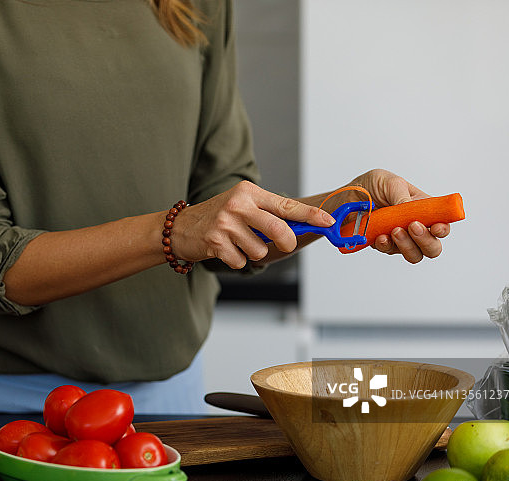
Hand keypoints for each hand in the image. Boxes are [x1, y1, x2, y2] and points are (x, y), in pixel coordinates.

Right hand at [170, 181, 334, 268]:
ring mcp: (225, 223)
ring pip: (259, 250)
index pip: (286, 205)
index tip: (328, 221)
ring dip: (253, 253)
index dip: (310, 215)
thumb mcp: (242, 206)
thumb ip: (268, 214)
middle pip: (278, 229)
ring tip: (239, 244)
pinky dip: (236, 261)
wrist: (180, 227)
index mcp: (249, 192)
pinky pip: (240, 261)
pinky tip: (226, 250)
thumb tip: (300, 228)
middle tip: (285, 245)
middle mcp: (238, 204)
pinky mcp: (215, 242)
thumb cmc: (218, 216)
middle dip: (286, 242)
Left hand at [349, 169, 449, 262]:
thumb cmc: (369, 186)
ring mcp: (399, 238)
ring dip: (406, 245)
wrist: (344, 199)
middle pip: (432, 246)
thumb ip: (402, 195)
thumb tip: (410, 209)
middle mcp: (413, 226)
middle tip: (412, 227)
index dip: (443, 229)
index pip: (441, 223)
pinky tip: (380, 236)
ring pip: (414, 254)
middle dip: (426, 241)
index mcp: (422, 208)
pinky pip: (389, 251)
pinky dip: (386, 245)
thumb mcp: (388, 182)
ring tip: (394, 231)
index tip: (436, 227)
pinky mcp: (383, 245)